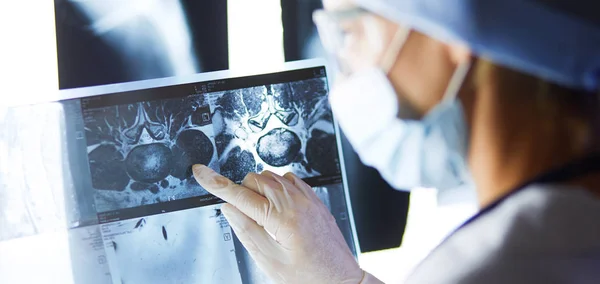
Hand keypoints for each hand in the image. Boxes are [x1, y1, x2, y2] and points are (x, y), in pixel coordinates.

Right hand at [192, 165, 381, 283]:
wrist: (339, 280)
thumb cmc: (308, 277)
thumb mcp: (270, 261)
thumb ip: (247, 232)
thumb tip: (229, 209)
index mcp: (282, 219)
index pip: (240, 195)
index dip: (215, 183)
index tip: (200, 172)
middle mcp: (297, 202)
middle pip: (255, 180)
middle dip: (243, 193)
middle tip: (248, 218)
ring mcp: (308, 199)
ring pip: (271, 176)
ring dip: (260, 190)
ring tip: (266, 218)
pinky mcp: (315, 199)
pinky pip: (290, 179)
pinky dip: (278, 187)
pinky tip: (279, 207)